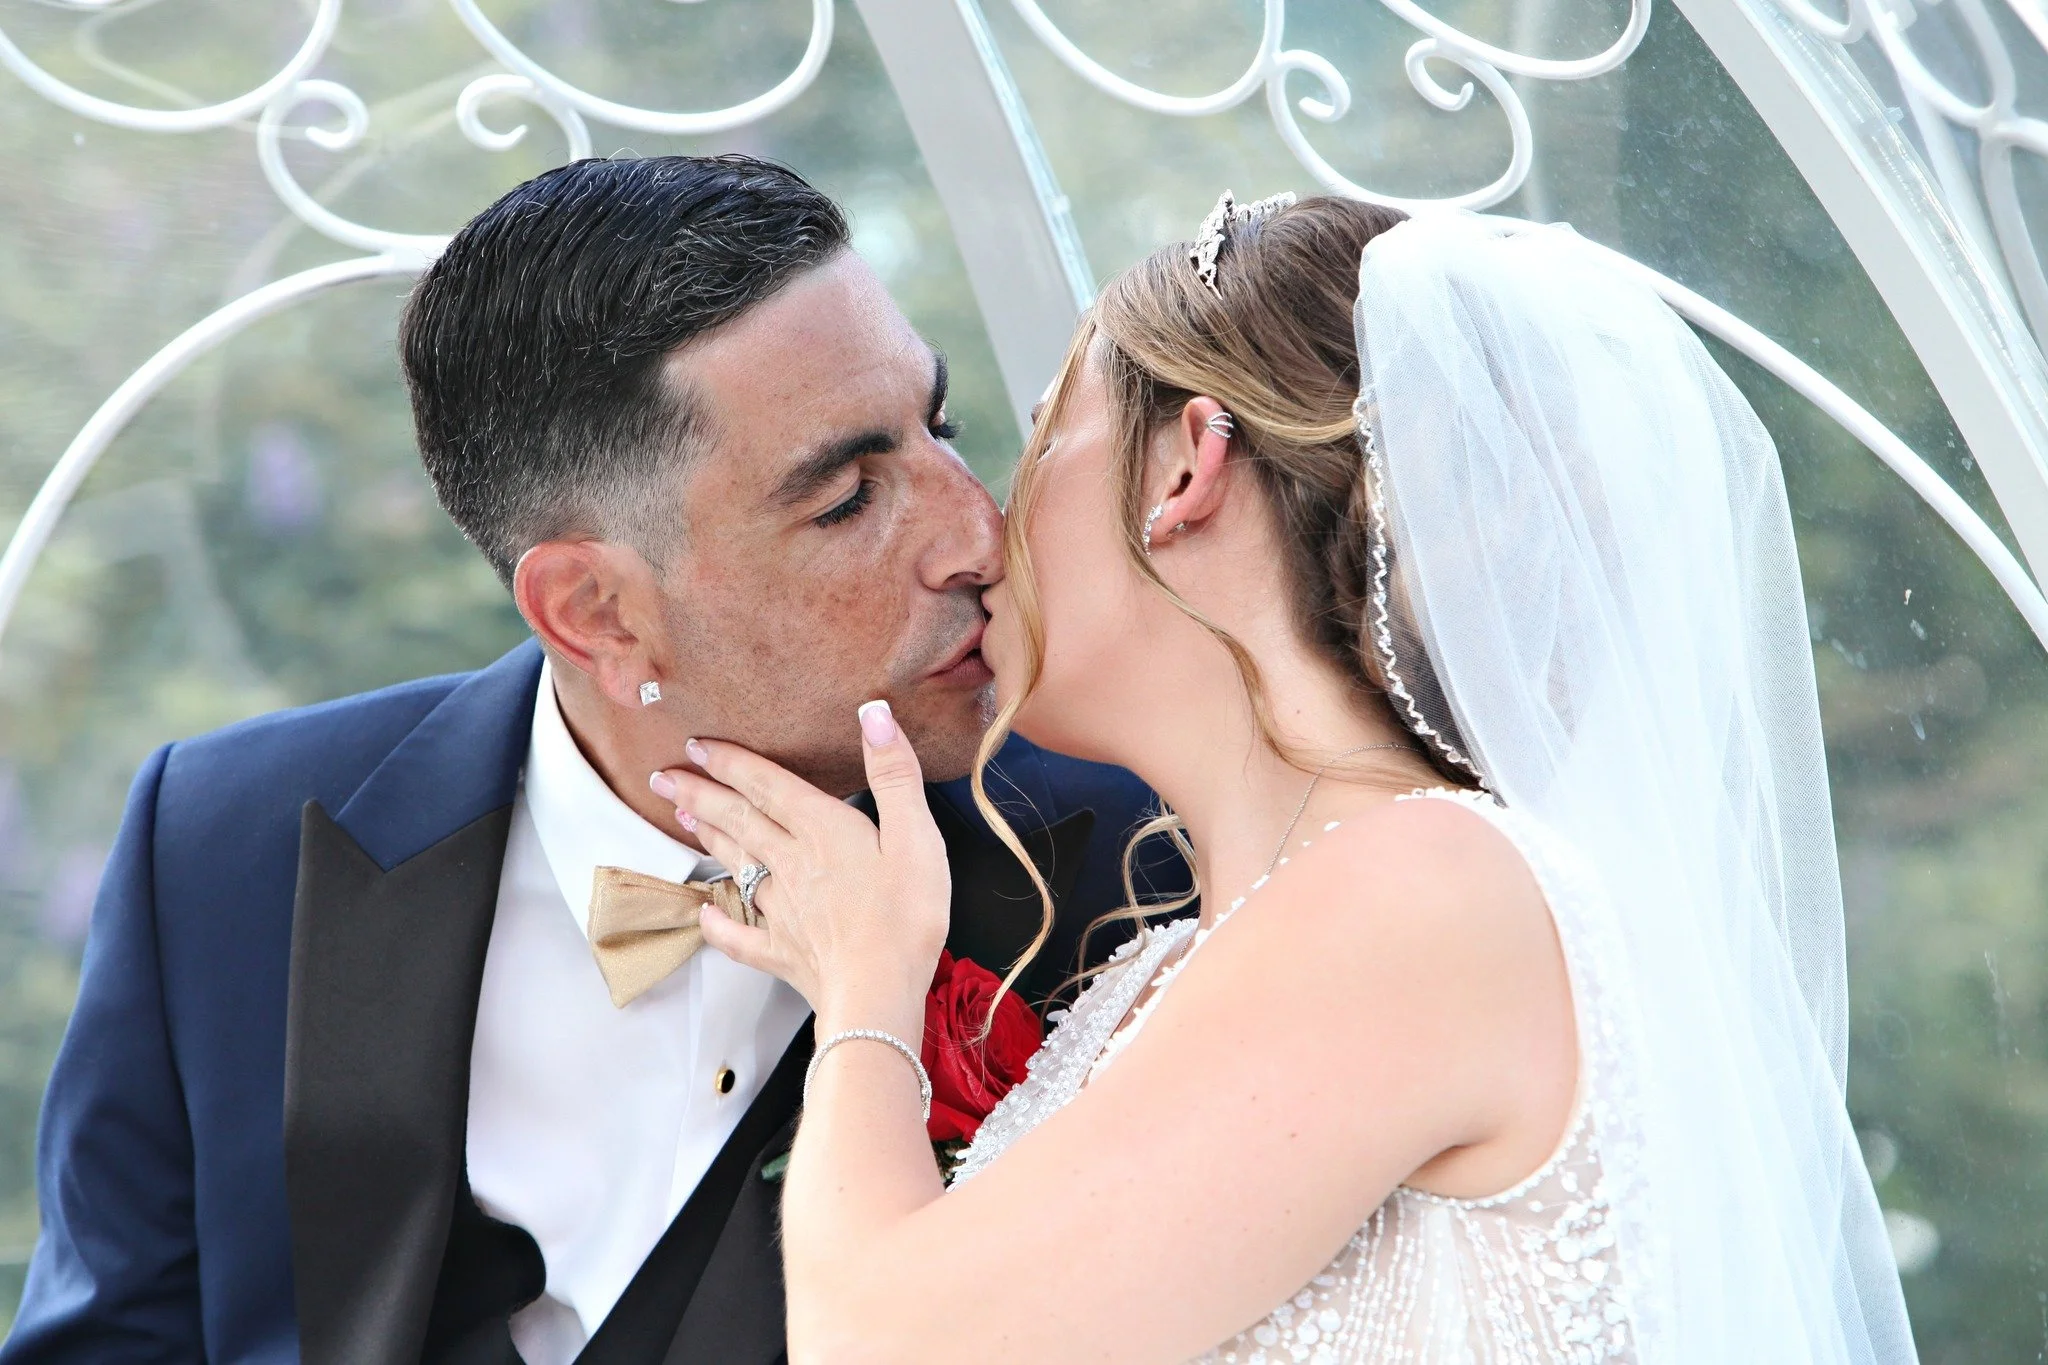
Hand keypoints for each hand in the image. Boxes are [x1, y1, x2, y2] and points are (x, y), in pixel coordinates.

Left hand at [652, 700, 950, 1027]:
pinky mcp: (781, 951)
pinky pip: (740, 936)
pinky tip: (706, 915)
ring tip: (682, 817)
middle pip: (738, 820)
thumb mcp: (916, 835)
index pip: (767, 785)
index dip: (732, 762)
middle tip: (664, 776)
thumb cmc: (905, 916)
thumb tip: (873, 714)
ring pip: (736, 866)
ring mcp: (781, 910)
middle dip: (700, 793)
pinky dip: (719, 925)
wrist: (877, 992)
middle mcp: (791, 864)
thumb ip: (893, 773)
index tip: (696, 745)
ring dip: (708, 839)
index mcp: (822, 831)